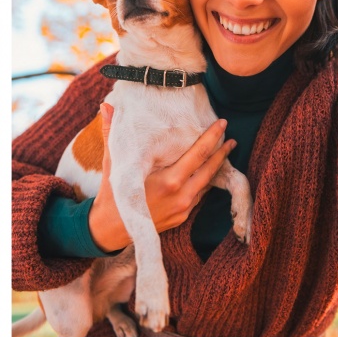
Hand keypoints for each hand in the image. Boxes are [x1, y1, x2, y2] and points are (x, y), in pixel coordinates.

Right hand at [88, 103, 235, 252]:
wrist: (110, 230)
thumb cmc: (112, 194)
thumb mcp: (112, 163)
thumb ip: (113, 134)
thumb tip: (106, 106)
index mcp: (168, 181)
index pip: (198, 154)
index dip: (212, 137)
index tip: (222, 123)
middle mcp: (181, 195)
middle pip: (210, 169)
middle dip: (222, 151)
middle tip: (230, 136)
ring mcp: (184, 208)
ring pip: (207, 183)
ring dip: (217, 166)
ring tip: (225, 150)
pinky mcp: (183, 217)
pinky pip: (200, 195)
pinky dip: (206, 181)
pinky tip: (209, 171)